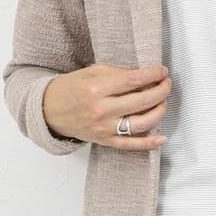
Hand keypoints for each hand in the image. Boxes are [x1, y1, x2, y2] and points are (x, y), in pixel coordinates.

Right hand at [43, 63, 171, 148]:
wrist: (49, 111)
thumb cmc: (71, 88)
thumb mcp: (91, 72)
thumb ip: (117, 73)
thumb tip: (145, 75)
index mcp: (97, 89)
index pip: (133, 80)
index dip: (153, 74)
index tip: (162, 70)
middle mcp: (101, 110)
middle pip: (142, 101)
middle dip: (161, 90)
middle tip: (167, 83)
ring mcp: (104, 128)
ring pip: (141, 123)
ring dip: (159, 111)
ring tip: (164, 102)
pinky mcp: (105, 141)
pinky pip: (131, 145)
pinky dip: (149, 143)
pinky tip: (162, 137)